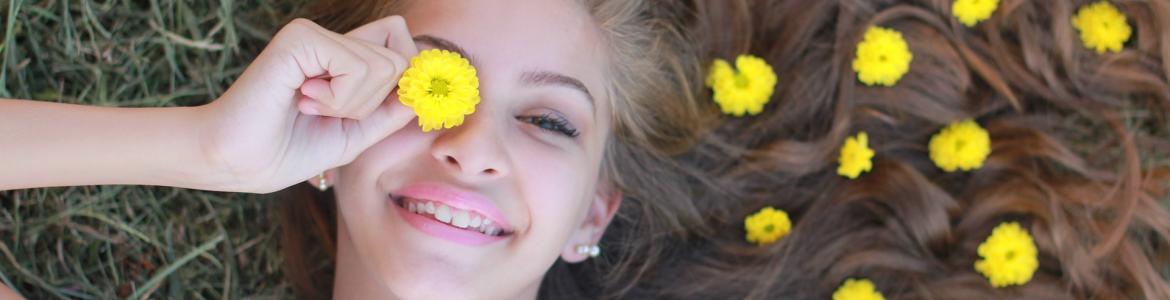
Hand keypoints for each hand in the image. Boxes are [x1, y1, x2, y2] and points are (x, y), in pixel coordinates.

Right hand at [198, 16, 418, 192]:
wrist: (235, 162)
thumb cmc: (285, 151)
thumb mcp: (355, 134)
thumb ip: (391, 110)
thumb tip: (426, 90)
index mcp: (341, 57)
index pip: (403, 47)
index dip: (407, 82)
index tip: (377, 113)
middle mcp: (330, 38)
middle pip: (401, 57)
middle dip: (374, 101)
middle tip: (327, 112)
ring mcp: (315, 34)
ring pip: (386, 65)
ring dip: (353, 103)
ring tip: (310, 107)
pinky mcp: (301, 38)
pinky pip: (360, 67)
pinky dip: (339, 98)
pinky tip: (302, 99)